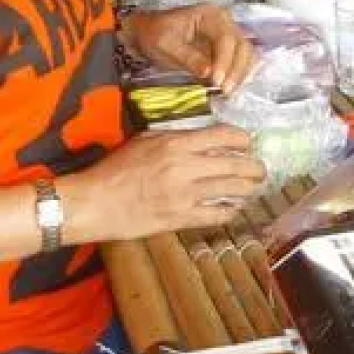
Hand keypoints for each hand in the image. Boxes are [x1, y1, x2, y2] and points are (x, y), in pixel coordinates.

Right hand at [62, 125, 265, 240]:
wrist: (93, 202)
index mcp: (175, 144)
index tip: (248, 143)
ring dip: (248, 189)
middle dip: (255, 167)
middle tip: (260, 170)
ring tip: (253, 188)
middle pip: (236, 164)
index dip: (243, 139)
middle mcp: (185, 167)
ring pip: (232, 190)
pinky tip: (234, 208)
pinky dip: (230, 210)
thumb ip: (175, 137)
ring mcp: (184, 194)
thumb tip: (203, 138)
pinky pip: (217, 214)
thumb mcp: (144, 141)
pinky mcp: (180, 218)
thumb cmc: (114, 169)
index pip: (223, 135)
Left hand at [123, 4, 257, 92]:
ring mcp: (228, 35)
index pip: (226, 38)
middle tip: (224, 91)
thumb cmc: (154, 35)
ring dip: (241, 75)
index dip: (224, 61)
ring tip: (227, 93)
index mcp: (209, 15)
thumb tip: (208, 72)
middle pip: (242, 46)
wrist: (148, 34)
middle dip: (236, 70)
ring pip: (247, 55)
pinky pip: (242, 61)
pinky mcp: (228, 49)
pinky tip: (231, 88)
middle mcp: (225, 22)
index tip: (215, 81)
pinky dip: (239, 75)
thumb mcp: (164, 45)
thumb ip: (187, 57)